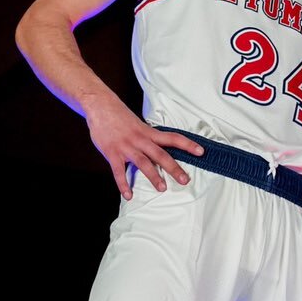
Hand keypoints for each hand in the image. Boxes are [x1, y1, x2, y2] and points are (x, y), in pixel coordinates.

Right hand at [86, 99, 204, 198]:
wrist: (100, 105)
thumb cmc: (119, 116)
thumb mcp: (139, 124)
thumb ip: (148, 137)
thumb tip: (160, 147)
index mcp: (148, 132)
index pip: (172, 138)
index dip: (187, 145)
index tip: (201, 151)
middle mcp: (140, 140)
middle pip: (161, 155)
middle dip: (174, 168)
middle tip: (185, 180)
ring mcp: (126, 147)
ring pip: (143, 163)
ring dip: (153, 176)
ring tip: (162, 188)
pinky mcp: (112, 153)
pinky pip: (118, 171)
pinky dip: (123, 184)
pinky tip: (129, 195)